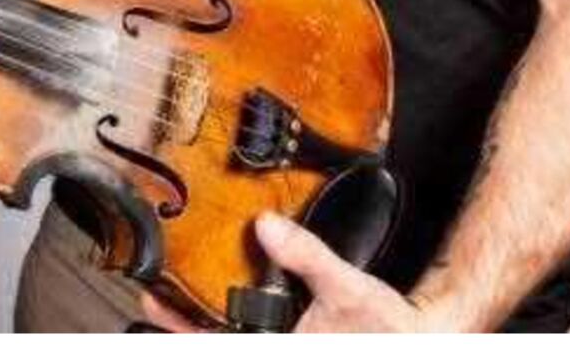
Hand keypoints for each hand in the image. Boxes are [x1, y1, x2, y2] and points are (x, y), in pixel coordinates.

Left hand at [140, 213, 436, 333]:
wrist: (417, 340)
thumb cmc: (386, 329)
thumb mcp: (346, 288)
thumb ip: (305, 256)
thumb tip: (266, 227)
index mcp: (283, 347)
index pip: (216, 341)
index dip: (182, 327)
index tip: (152, 303)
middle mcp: (277, 348)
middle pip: (218, 340)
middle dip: (186, 322)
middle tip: (152, 296)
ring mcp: (285, 342)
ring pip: (233, 336)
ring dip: (206, 322)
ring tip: (174, 296)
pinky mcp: (295, 339)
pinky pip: (254, 331)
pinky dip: (229, 319)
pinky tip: (219, 300)